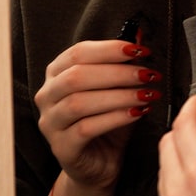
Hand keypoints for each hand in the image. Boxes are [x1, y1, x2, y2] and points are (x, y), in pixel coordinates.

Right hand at [35, 39, 160, 190]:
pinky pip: (86, 128)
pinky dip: (116, 118)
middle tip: (149, 75)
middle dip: (118, 73)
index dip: (110, 49)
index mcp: (57, 74)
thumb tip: (138, 33)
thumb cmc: (107, 118)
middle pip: (77, 76)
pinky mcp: (61, 147)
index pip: (78, 53)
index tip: (142, 50)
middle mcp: (47, 96)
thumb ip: (124, 62)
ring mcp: (50, 123)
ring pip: (80, 103)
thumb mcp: (118, 87)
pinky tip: (138, 113)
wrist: (100, 161)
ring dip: (120, 96)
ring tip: (147, 94)